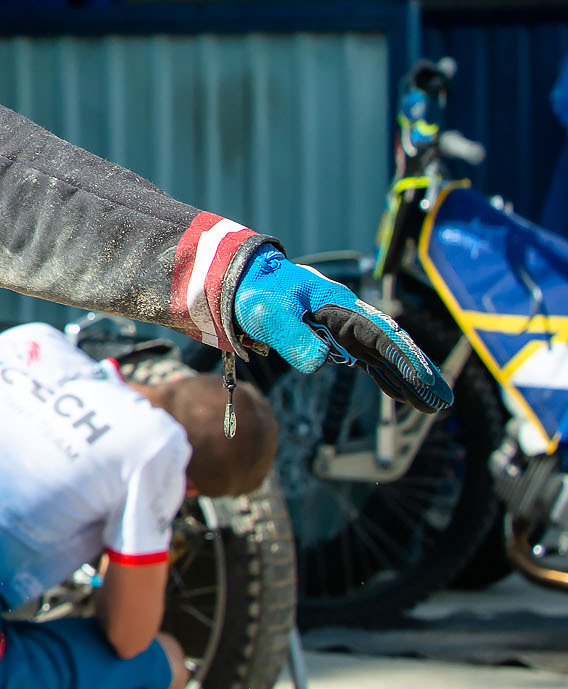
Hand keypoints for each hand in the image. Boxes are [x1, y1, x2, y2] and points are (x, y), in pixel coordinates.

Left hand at [231, 246, 452, 412]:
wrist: (244, 282)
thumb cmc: (257, 294)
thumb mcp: (269, 314)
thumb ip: (292, 336)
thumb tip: (320, 363)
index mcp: (340, 305)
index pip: (380, 334)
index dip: (402, 357)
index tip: (421, 380)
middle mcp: (350, 316)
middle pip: (394, 346)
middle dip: (420, 372)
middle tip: (443, 400)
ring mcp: (346, 328)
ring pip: (386, 356)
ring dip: (410, 379)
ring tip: (433, 406)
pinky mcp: (337, 339)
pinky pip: (370, 360)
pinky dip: (388, 377)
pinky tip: (403, 396)